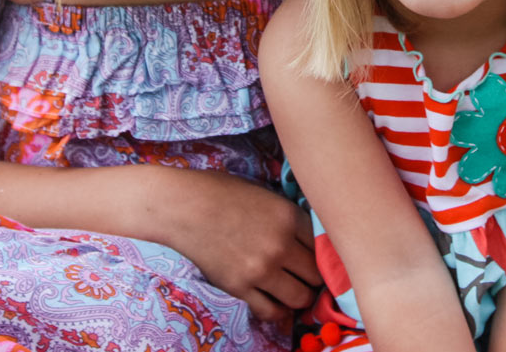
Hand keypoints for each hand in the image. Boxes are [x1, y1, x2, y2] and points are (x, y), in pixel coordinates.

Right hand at [140, 167, 322, 321]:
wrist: (181, 206)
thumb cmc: (221, 192)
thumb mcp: (265, 194)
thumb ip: (289, 217)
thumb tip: (311, 238)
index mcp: (290, 217)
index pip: (324, 247)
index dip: (322, 254)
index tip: (317, 258)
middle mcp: (280, 245)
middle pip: (317, 275)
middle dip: (313, 277)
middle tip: (304, 275)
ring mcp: (260, 269)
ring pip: (300, 298)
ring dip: (298, 295)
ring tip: (290, 289)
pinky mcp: (239, 287)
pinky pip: (271, 311)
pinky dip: (276, 309)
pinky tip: (272, 300)